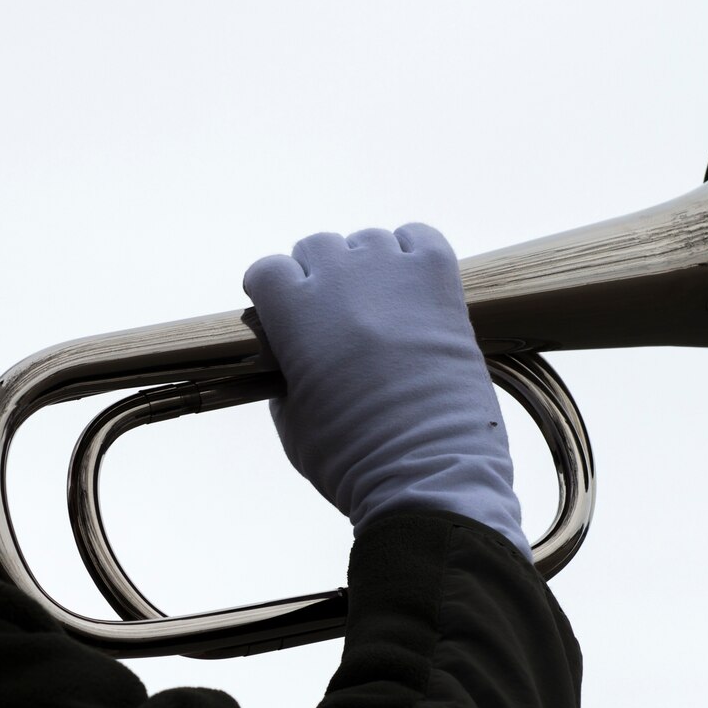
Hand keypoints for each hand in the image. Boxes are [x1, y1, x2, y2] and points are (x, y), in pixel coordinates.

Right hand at [243, 223, 528, 555]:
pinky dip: (411, 252)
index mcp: (295, 315)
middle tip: (330, 315)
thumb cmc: (351, 459)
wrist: (426, 471)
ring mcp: (393, 276)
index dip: (270, 291)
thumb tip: (291, 360)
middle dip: (315, 276)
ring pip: (366, 240)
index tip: (278, 311)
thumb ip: (283, 377)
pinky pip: (419, 237)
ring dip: (363, 265)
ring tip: (375, 304)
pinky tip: (410, 284)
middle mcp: (341, 282)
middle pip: (315, 247)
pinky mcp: (440, 282)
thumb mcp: (291, 423)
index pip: (267, 270)